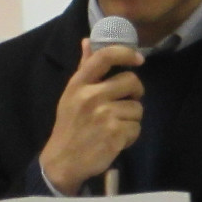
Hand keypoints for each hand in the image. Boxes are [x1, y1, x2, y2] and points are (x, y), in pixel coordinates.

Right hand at [39, 38, 144, 193]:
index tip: (138, 58)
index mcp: (79, 84)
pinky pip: (136, 128)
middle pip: (131, 81)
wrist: (62, 161)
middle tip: (127, 102)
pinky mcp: (114, 134)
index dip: (126, 53)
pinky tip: (116, 140)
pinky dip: (130, 136)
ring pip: (137, 108)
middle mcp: (91, 96)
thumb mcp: (71, 95)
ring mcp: (103, 115)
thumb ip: (84, 68)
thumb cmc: (70, 126)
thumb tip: (88, 40)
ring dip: (131, 118)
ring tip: (116, 126)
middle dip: (135, 93)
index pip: (104, 57)